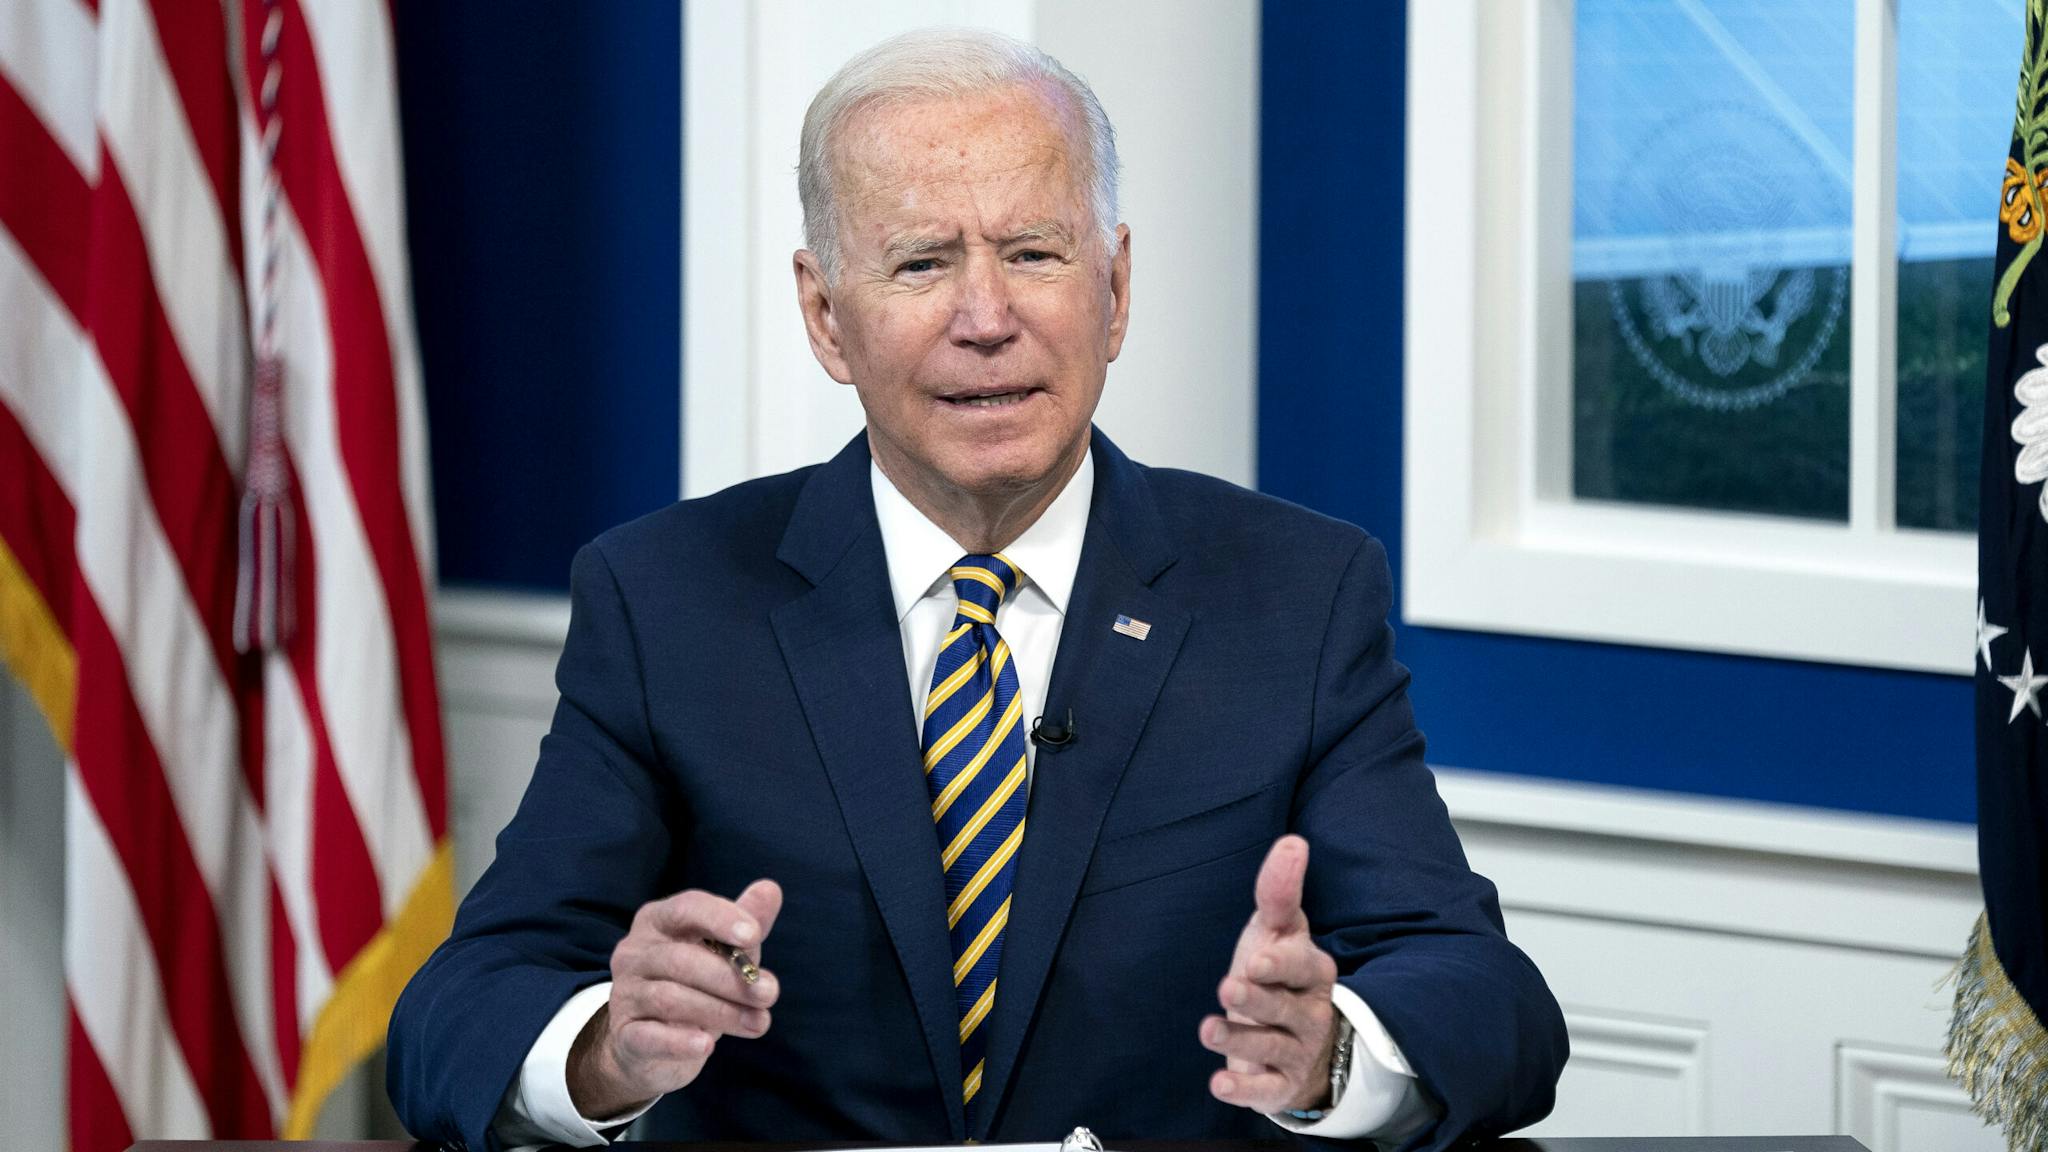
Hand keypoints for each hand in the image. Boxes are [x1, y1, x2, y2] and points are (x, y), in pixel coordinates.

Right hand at [567, 880, 782, 1118]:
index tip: (755, 935)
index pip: (686, 908)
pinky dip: (678, 1042)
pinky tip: (707, 1046)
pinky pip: (648, 1037)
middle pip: (681, 959)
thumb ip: (746, 922)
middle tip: (770, 993)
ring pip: (670, 998)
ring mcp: (625, 994)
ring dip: (721, 1011)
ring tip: (759, 1023)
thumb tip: (771, 889)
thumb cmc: (695, 984)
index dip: (720, 918)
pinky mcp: (624, 1036)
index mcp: (658, 921)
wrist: (651, 1045)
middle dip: (731, 977)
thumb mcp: (722, 952)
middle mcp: (634, 952)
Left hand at [1201, 835, 1339, 1113]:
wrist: (1301, 1041)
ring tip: (1207, 1029)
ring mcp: (1297, 1051)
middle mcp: (1310, 1012)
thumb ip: (1279, 891)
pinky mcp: (1281, 1085)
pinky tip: (1219, 1084)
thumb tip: (1293, 840)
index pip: (1302, 966)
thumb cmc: (1280, 973)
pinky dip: (1243, 1090)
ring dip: (1239, 1040)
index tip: (1257, 958)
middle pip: (1285, 1008)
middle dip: (1257, 999)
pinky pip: (1265, 1090)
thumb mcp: (1278, 931)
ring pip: (1271, 1047)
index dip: (1281, 964)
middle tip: (1229, 988)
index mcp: (1313, 971)